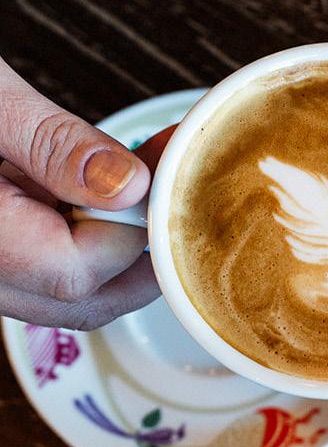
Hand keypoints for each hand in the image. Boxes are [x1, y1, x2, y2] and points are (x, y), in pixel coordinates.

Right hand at [0, 56, 163, 329]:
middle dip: (139, 255)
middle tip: (169, 189)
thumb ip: (52, 144)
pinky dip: (79, 242)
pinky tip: (90, 194)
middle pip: (79, 302)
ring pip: (63, 296)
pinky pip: (40, 274)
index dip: (135, 230)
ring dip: (115, 253)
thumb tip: (130, 187)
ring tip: (136, 184)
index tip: (167, 175)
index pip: (76, 269)